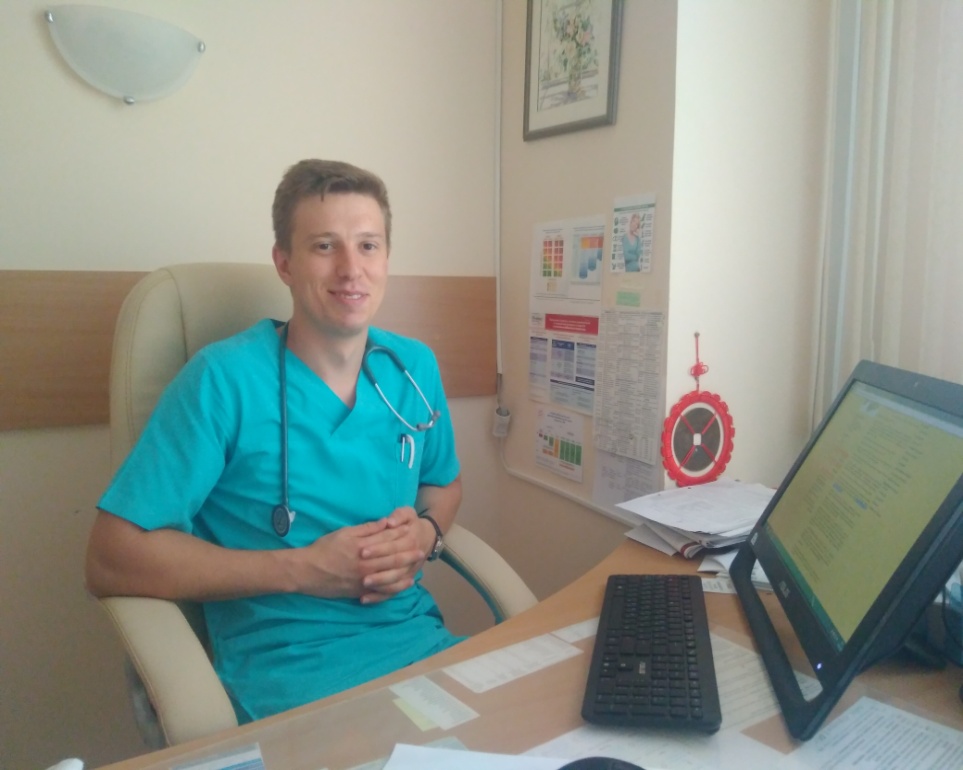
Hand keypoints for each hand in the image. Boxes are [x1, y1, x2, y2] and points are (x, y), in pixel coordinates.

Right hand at [293, 509, 427, 602]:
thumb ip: (366, 529)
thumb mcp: (344, 533)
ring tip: (417, 566)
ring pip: (390, 575)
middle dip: (407, 553)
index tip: (411, 530)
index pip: (386, 540)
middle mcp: (366, 564)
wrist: (307, 571)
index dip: (399, 535)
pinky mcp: (360, 591)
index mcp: (363, 547)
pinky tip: (405, 583)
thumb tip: (385, 523)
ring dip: (405, 570)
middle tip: (421, 550)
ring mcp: (364, 579)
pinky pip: (382, 590)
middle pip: (392, 558)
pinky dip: (395, 587)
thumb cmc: (324, 549)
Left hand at [357, 506, 431, 603]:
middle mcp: (411, 558)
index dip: (378, 549)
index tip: (362, 551)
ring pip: (394, 582)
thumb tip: (389, 522)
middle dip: (377, 571)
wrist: (428, 536)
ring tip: (363, 585)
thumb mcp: (408, 513)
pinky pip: (392, 592)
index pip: (393, 546)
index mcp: (410, 540)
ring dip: (378, 585)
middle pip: (393, 566)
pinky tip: (364, 599)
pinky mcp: (403, 580)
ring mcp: (408, 571)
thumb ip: (399, 516)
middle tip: (360, 574)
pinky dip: (379, 597)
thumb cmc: (412, 523)